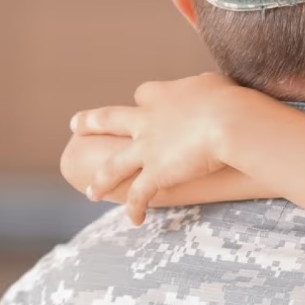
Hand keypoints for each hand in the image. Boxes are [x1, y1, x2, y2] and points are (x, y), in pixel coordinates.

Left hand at [70, 73, 244, 224]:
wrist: (228, 123)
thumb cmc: (230, 100)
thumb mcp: (214, 84)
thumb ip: (205, 88)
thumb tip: (211, 93)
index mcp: (163, 95)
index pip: (144, 94)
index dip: (145, 100)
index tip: (146, 104)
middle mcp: (147, 120)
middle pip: (109, 119)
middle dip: (90, 122)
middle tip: (74, 124)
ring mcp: (147, 148)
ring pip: (113, 166)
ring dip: (101, 180)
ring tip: (91, 193)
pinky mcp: (155, 173)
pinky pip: (139, 195)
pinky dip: (135, 208)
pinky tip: (135, 220)